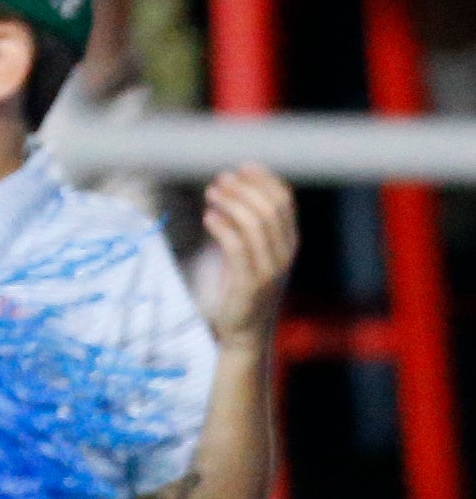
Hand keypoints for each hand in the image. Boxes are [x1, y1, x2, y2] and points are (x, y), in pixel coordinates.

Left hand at [196, 165, 296, 345]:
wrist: (245, 331)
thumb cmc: (243, 285)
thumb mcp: (251, 251)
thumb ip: (249, 224)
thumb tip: (232, 186)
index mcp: (289, 242)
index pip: (285, 201)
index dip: (264, 180)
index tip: (241, 167)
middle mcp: (285, 253)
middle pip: (271, 208)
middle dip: (245, 188)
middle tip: (219, 180)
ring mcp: (270, 269)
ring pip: (256, 224)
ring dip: (231, 202)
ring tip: (211, 193)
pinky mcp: (250, 283)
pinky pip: (238, 248)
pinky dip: (223, 227)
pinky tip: (208, 217)